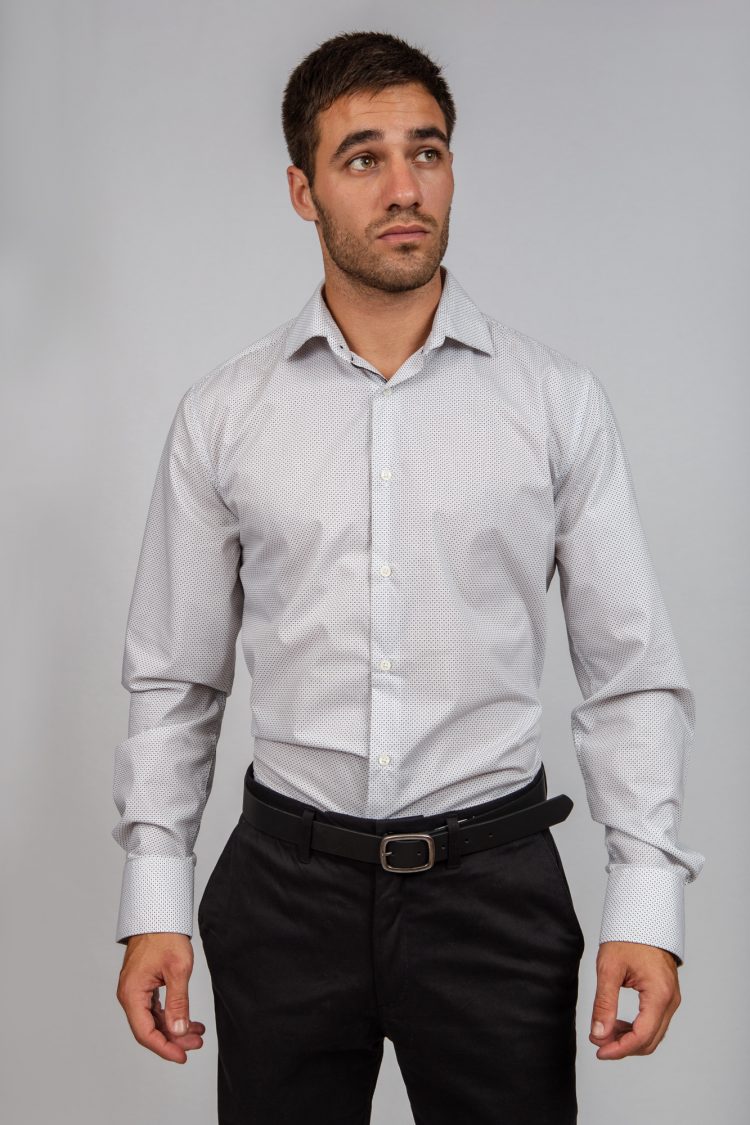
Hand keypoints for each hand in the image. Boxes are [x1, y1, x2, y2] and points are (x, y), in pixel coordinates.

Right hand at [116, 933, 205, 1062]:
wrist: (159, 914)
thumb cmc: (165, 936)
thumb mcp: (178, 970)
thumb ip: (178, 1003)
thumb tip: (179, 1030)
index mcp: (132, 993)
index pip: (145, 1032)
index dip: (164, 1048)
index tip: (182, 1056)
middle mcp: (129, 995)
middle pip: (149, 1029)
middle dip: (174, 1039)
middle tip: (197, 1043)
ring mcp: (135, 990)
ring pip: (153, 1020)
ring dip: (175, 1028)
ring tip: (198, 1033)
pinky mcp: (143, 985)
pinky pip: (155, 1008)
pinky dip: (172, 1015)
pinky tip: (189, 1020)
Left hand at [589, 940, 680, 1059]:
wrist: (643, 917)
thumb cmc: (628, 936)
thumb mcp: (609, 968)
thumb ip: (604, 1003)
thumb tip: (599, 1034)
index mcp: (659, 994)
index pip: (642, 1036)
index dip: (619, 1049)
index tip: (599, 1050)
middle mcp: (671, 1000)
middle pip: (650, 1040)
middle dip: (623, 1047)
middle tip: (598, 1043)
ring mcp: (671, 999)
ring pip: (653, 1034)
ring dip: (630, 1039)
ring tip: (604, 1033)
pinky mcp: (666, 996)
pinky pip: (654, 1022)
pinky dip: (636, 1028)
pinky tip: (617, 1024)